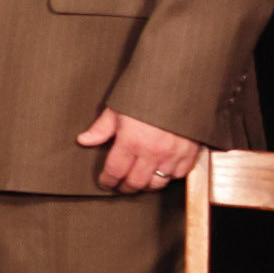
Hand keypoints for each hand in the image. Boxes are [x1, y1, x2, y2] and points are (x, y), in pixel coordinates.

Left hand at [78, 106, 203, 195]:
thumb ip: (101, 128)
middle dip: (126, 187)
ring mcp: (172, 154)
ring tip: (140, 180)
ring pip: (157, 183)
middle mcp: (152, 151)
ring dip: (146, 184)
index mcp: (131, 141)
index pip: (115, 171)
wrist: (179, 85)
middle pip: (136, 182)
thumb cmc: (147, 94)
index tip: (105, 182)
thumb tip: (84, 140)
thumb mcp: (118, 108)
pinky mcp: (189, 153)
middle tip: (121, 185)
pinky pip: (178, 175)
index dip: (108, 180)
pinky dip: (169, 176)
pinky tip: (161, 170)